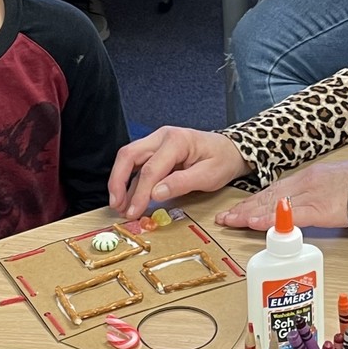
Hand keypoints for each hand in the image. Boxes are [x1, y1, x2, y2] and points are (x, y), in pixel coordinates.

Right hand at [107, 126, 251, 218]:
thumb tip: (156, 194)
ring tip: (120, 205)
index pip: (151, 169)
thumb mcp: (208, 175)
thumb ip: (182, 183)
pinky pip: (137, 164)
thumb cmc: (222, 160)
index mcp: (177, 140)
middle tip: (116, 205)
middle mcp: (162, 136)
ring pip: (129, 158)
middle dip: (118, 182)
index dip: (140, 193)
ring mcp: (157, 142)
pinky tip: (129, 197)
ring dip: (120, 182)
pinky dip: (130, 180)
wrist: (230, 150)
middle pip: (129, 155)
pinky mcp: (156, 150)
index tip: (134, 212)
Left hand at [214, 159, 347, 229]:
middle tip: (226, 218)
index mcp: (309, 177)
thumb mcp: (335, 184)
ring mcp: (312, 195)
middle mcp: (306, 183)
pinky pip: (290, 216)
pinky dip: (270, 220)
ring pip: (274, 205)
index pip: (275, 189)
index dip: (254, 199)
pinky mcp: (320, 209)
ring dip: (250, 214)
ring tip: (231, 221)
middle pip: (269, 196)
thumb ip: (318, 194)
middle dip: (245, 207)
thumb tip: (305, 208)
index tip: (239, 208)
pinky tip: (255, 224)